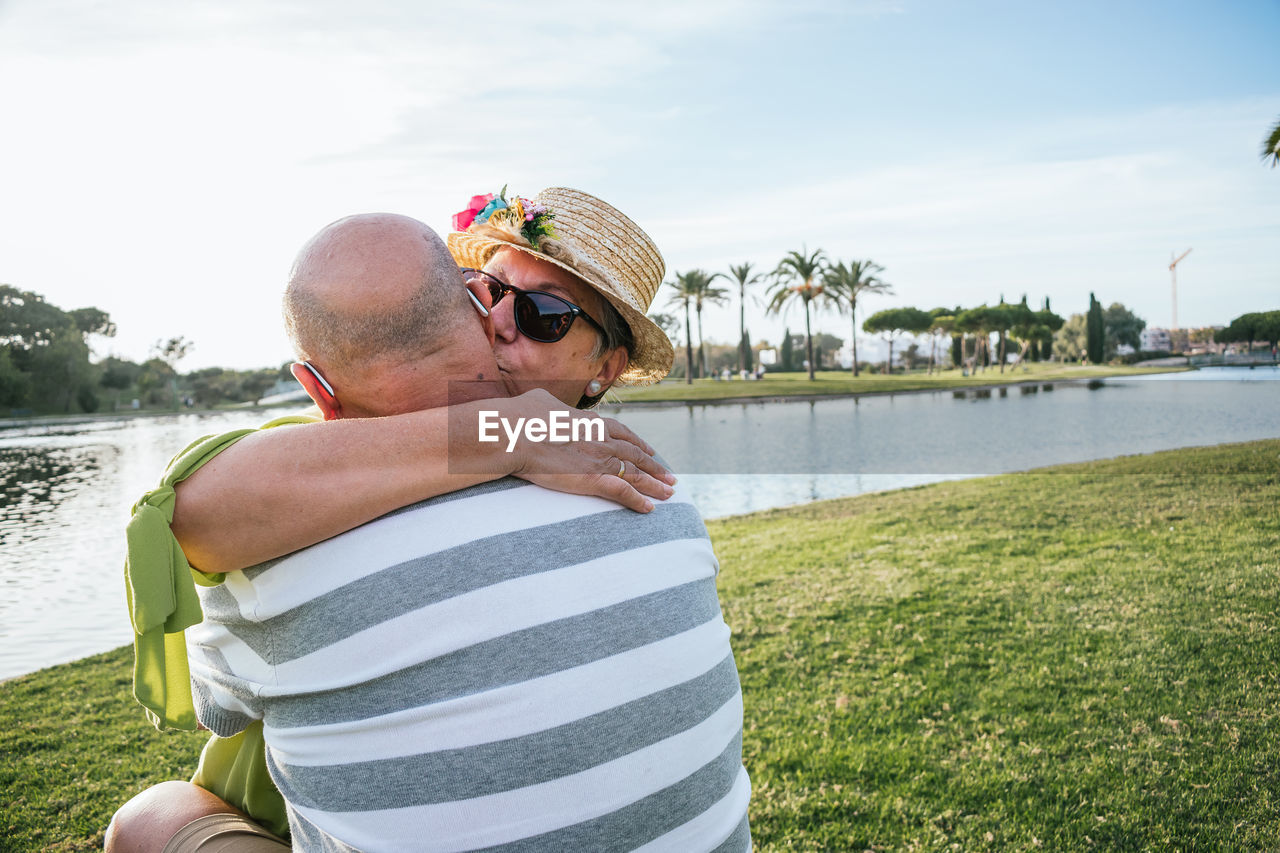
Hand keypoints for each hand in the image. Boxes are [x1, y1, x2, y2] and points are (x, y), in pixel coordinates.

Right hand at [500, 390, 675, 511]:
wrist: (515, 432)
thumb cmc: (521, 416)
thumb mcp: (541, 401)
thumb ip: (552, 405)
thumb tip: (546, 404)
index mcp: (590, 421)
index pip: (622, 432)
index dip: (638, 443)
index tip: (649, 450)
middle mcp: (602, 439)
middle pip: (636, 454)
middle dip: (654, 466)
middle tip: (669, 475)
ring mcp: (600, 459)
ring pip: (636, 473)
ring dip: (655, 484)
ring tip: (670, 492)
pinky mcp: (594, 478)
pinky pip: (623, 492)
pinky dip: (638, 500)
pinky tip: (650, 508)